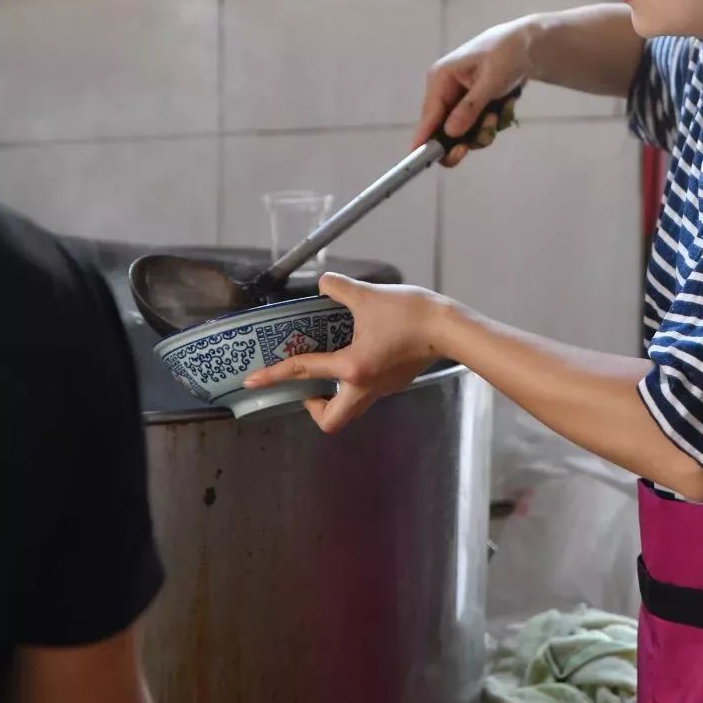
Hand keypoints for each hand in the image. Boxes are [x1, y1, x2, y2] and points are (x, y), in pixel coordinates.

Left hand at [243, 273, 443, 433]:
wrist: (449, 328)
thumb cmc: (411, 314)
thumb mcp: (369, 296)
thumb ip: (340, 288)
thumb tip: (324, 282)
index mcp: (353, 368)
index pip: (305, 372)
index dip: (275, 375)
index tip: (253, 380)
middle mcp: (365, 387)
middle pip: (331, 420)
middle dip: (312, 408)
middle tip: (307, 386)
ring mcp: (382, 389)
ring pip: (350, 408)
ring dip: (333, 397)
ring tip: (327, 371)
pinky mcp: (394, 383)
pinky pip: (365, 394)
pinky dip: (353, 383)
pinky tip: (356, 356)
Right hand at [414, 22, 529, 165]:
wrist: (528, 45)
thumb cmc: (507, 54)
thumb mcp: (491, 80)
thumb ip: (471, 107)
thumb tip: (450, 132)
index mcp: (440, 78)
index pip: (429, 115)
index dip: (425, 140)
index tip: (422, 162)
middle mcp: (444, 91)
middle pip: (444, 130)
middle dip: (468, 136)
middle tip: (486, 134)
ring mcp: (458, 100)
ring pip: (463, 133)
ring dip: (484, 129)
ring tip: (500, 113)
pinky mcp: (472, 106)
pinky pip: (477, 127)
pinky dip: (492, 124)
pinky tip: (504, 108)